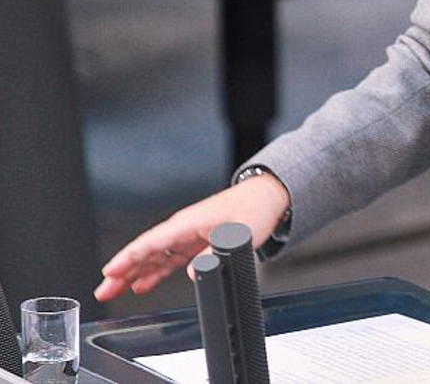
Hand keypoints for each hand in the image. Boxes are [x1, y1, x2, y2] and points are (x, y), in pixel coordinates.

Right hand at [93, 174, 289, 301]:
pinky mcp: (196, 242)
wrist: (268, 197)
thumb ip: (214, 252)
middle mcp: (183, 228)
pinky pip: (169, 259)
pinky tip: (143, 284)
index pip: (151, 242)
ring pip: (154, 257)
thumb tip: (194, 272)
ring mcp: (188, 235)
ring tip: (115, 290)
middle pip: (146, 252)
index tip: (110, 272)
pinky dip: (154, 272)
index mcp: (187, 223)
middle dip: (122, 271)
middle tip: (103, 290)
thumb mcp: (239, 233)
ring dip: (134, 274)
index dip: (128, 258)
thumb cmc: (254, 208)